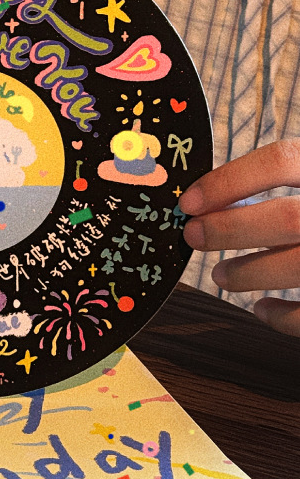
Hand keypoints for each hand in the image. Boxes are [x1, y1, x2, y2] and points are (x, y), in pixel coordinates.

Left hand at [178, 139, 299, 336]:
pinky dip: (282, 317)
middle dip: (229, 229)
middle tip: (195, 236)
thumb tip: (219, 197)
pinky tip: (263, 309)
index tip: (190, 200)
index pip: (282, 161)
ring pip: (297, 267)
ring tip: (222, 275)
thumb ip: (297, 180)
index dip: (230, 180)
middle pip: (285, 217)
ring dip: (248, 273)